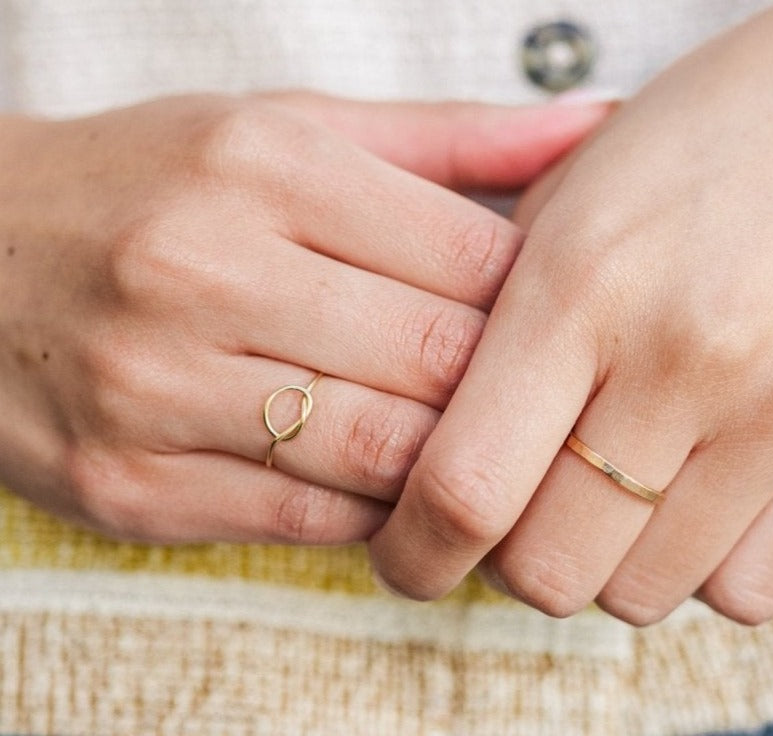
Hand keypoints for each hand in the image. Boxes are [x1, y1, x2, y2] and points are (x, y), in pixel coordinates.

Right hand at [0, 92, 606, 543]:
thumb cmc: (152, 184)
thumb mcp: (289, 128)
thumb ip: (448, 139)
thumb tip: (591, 127)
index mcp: (264, 167)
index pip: (476, 257)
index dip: (541, 304)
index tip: (553, 321)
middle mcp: (204, 272)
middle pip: (440, 360)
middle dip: (509, 390)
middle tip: (533, 396)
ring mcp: (156, 388)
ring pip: (384, 453)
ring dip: (452, 462)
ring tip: (472, 445)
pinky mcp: (129, 484)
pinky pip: (309, 519)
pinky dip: (377, 511)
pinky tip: (393, 483)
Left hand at [369, 0, 772, 623]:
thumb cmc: (714, 133)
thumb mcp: (571, 191)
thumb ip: (498, 323)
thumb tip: (443, 449)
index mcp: (581, 281)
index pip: (463, 487)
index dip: (415, 552)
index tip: (412, 557)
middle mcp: (684, 355)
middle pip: (548, 569)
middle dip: (512, 563)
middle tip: (524, 515)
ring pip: (643, 594)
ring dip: (609, 565)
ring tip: (624, 490)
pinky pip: (748, 592)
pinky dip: (703, 570)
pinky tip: (702, 501)